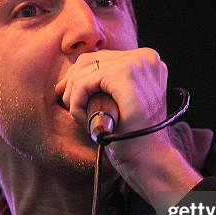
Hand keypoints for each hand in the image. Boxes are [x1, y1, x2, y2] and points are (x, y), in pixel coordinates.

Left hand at [55, 47, 202, 212]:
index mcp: (148, 60)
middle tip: (67, 104)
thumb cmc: (133, 134)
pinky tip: (81, 117)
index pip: (102, 58)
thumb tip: (71, 75)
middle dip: (72, 82)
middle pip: (91, 59)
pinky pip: (85, 82)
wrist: (148, 157)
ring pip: (84, 70)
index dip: (79, 76)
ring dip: (73, 95)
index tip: (68, 96)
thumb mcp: (122, 100)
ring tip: (79, 116)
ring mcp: (138, 64)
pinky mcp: (126, 75)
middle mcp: (146, 57)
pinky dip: (76, 100)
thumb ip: (108, 83)